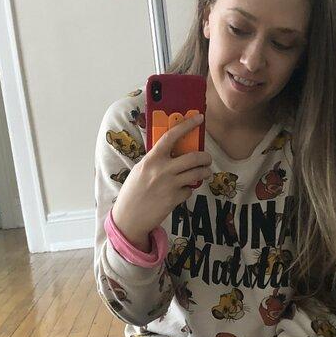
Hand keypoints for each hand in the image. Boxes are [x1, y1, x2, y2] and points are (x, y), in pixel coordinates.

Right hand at [112, 112, 211, 243]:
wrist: (129, 218)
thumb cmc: (133, 192)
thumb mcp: (140, 170)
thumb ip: (156, 160)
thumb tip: (173, 152)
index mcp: (151, 159)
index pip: (171, 136)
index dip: (187, 125)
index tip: (199, 119)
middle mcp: (162, 170)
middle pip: (193, 157)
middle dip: (205, 157)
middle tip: (206, 159)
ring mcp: (169, 185)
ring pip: (197, 173)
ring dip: (204, 172)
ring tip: (204, 173)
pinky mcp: (175, 199)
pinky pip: (189, 190)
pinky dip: (188, 190)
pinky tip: (181, 192)